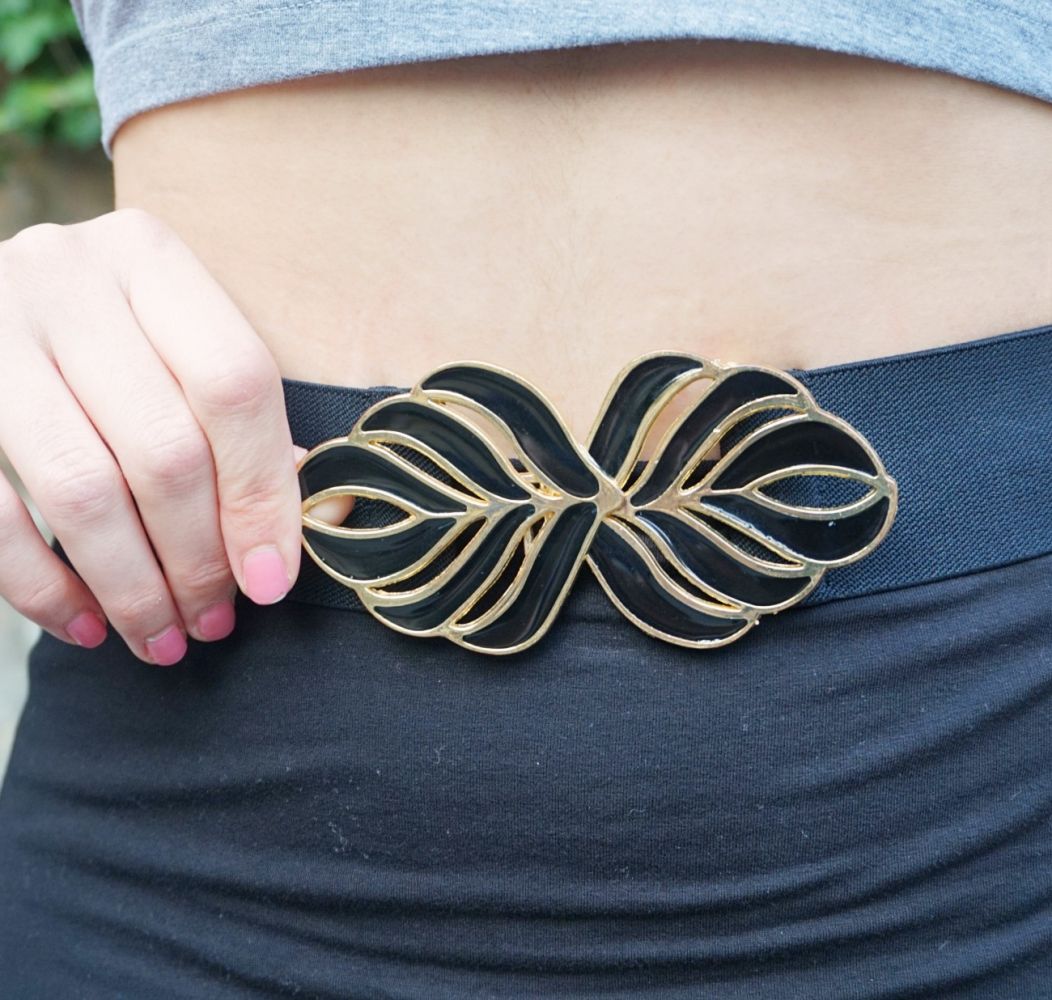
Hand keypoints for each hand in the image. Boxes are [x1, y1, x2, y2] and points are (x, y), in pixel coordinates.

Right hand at [0, 208, 306, 665]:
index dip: (262, 494)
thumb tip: (316, 518)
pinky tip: (86, 626)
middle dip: (198, 558)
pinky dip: (41, 585)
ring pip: (81, 489)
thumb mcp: (178, 343)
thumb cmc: (109, 336)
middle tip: (216, 621)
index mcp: (150, 258)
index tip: (271, 580)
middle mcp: (65, 277)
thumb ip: (245, 420)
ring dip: (132, 586)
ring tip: (164, 638)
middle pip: (163, 448)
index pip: (235, 385)